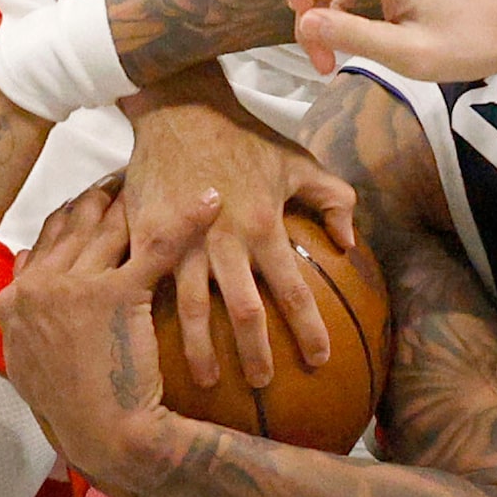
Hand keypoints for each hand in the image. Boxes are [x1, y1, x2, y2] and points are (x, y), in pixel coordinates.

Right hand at [0, 181, 210, 496]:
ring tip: (168, 175)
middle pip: (77, 222)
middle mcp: (36, 286)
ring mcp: (72, 288)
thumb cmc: (76, 407)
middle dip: (107, 193)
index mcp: (13, 299)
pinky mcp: (115, 294)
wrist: (103, 437)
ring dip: (141, 197)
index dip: (76, 213)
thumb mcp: (32, 359)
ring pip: (111, 226)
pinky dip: (187, 218)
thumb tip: (28, 268)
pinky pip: (157, 245)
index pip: (47, 237)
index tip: (99, 194)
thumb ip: (26, 313)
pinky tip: (211, 198)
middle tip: (136, 170)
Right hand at [123, 92, 357, 390]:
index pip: (293, 290)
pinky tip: (153, 345)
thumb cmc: (245, 138)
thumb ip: (334, 199)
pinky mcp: (145, 237)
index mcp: (264, 226)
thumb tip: (351, 243)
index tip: (319, 361)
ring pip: (190, 310)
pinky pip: (149, 285)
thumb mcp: (299, 162)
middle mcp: (224, 240)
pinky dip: (152, 318)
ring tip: (207, 383)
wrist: (180, 110)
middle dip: (254, 355)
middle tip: (264, 386)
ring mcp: (181, 241)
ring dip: (200, 350)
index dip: (308, 329)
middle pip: (243, 312)